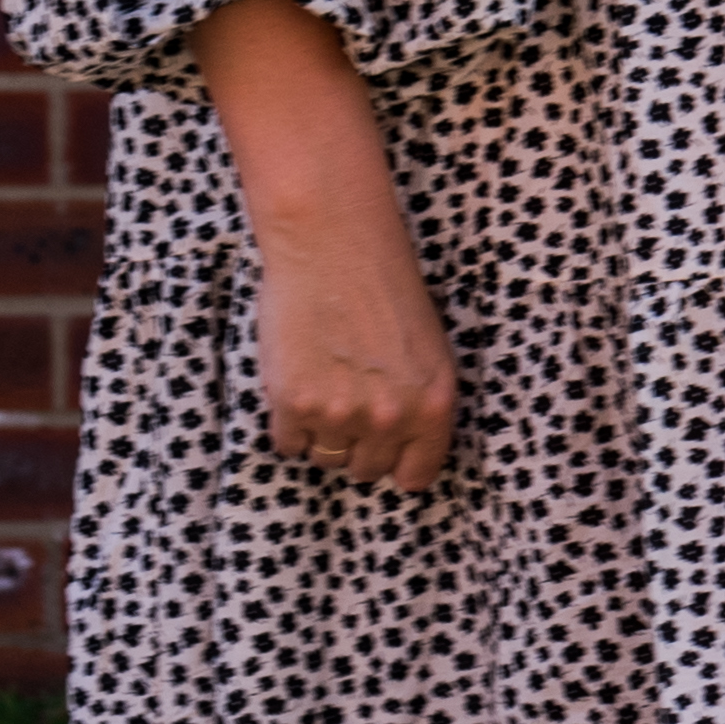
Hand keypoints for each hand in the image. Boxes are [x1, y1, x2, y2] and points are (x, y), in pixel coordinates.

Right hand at [249, 202, 459, 491]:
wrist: (336, 249)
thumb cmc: (387, 289)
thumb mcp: (429, 350)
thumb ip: (419, 402)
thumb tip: (402, 446)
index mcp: (435, 403)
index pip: (417, 475)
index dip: (400, 462)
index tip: (389, 451)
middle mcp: (391, 417)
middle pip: (367, 470)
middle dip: (359, 444)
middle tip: (350, 402)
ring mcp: (340, 415)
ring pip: (327, 459)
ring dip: (323, 433)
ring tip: (325, 384)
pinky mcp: (294, 406)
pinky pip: (289, 444)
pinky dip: (290, 423)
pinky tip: (299, 383)